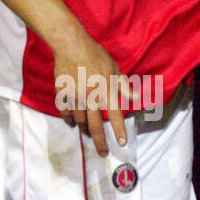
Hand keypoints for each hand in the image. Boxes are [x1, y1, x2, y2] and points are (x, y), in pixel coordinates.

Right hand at [51, 25, 130, 156]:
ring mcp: (75, 97)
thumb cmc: (95, 56)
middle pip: (95, 126)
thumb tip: (136, 98)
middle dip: (100, 142)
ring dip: (84, 130)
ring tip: (87, 134)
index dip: (119, 130)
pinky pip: (65, 113)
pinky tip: (72, 122)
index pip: (115, 115)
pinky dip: (69, 120)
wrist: (71, 46)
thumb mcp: (114, 69)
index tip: (122, 143)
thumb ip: (124, 86)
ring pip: (80, 121)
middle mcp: (91, 97)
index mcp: (106, 91)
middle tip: (103, 153)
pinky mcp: (62, 95)